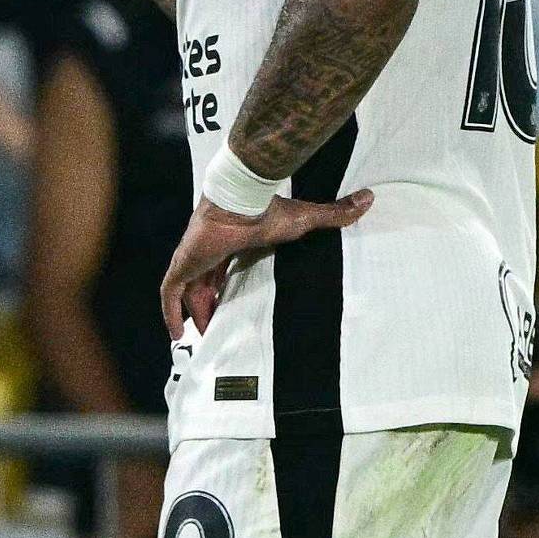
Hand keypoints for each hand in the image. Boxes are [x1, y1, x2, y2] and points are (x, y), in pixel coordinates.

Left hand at [159, 189, 371, 341]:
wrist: (243, 199)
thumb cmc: (268, 209)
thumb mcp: (304, 218)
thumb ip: (333, 214)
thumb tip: (368, 199)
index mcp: (231, 242)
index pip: (221, 268)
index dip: (222, 287)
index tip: (228, 305)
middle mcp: (209, 251)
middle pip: (203, 284)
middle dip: (207, 307)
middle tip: (218, 331)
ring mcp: (193, 257)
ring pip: (186, 292)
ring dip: (192, 314)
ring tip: (202, 339)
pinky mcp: (183, 263)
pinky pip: (170, 293)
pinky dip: (170, 312)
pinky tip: (178, 334)